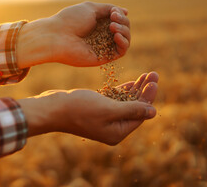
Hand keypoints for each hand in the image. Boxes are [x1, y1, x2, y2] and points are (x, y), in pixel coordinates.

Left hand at [16, 1, 129, 67]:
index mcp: (98, 24)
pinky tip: (117, 36)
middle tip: (113, 19)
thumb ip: (108, 8)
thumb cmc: (69, 20)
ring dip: (125, 32)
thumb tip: (125, 11)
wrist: (56, 37)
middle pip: (124, 29)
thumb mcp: (90, 8)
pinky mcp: (103, 58)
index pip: (118, 20)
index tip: (113, 12)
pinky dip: (124, 43)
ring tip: (113, 27)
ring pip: (125, 40)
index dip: (120, 15)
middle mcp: (101, 35)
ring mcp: (103, 47)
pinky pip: (121, 52)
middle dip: (123, 22)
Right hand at [18, 72, 157, 144]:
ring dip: (136, 89)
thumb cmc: (78, 109)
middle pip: (135, 108)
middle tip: (154, 74)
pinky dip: (123, 91)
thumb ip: (132, 110)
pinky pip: (114, 100)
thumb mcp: (108, 109)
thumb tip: (153, 112)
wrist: (52, 108)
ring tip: (148, 75)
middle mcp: (112, 128)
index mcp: (117, 132)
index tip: (154, 81)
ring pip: (126, 102)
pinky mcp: (96, 109)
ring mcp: (104, 118)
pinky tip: (132, 82)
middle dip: (144, 91)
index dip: (148, 97)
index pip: (140, 114)